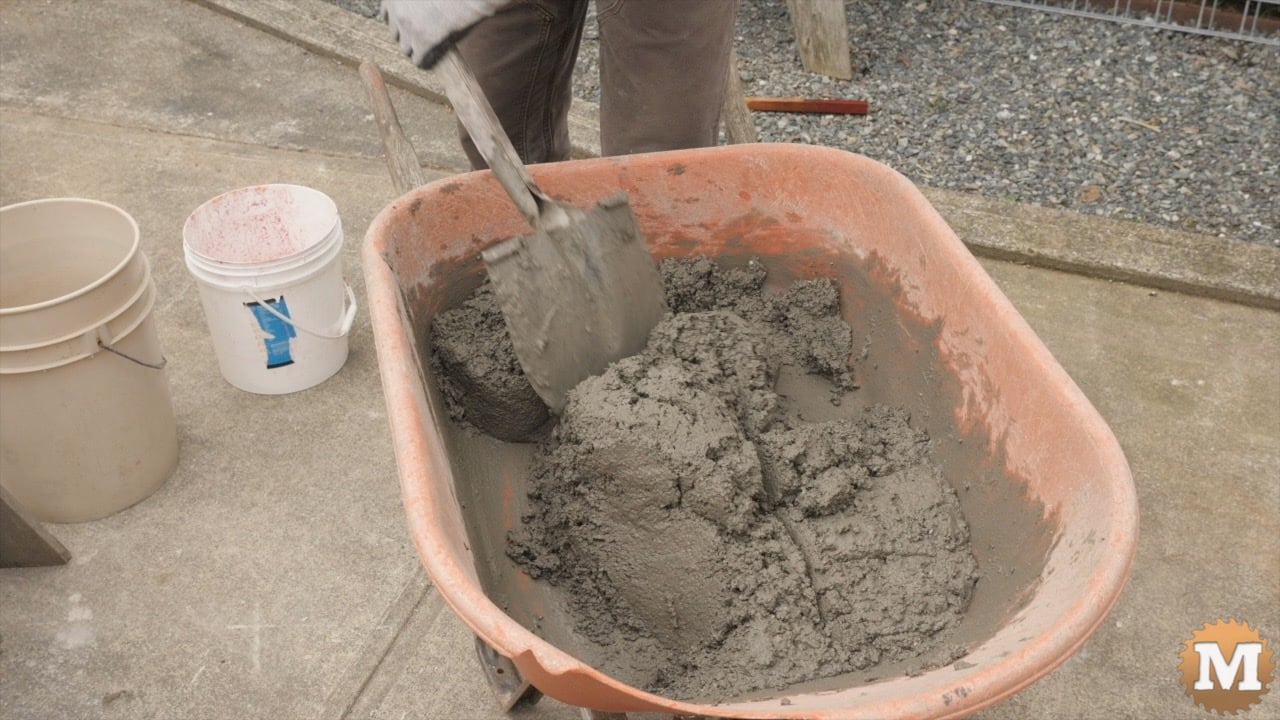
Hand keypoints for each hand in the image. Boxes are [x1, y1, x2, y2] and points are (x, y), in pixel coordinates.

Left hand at [380, 0, 507, 68]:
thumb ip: (414, 3)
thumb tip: (418, 13)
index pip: (385, 14)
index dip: (396, 21)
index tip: (404, 25)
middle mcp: (397, 10)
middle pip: (394, 33)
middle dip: (405, 36)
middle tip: (416, 38)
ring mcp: (408, 27)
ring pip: (405, 48)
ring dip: (414, 49)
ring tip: (424, 51)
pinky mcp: (421, 42)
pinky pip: (418, 59)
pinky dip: (424, 61)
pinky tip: (429, 61)